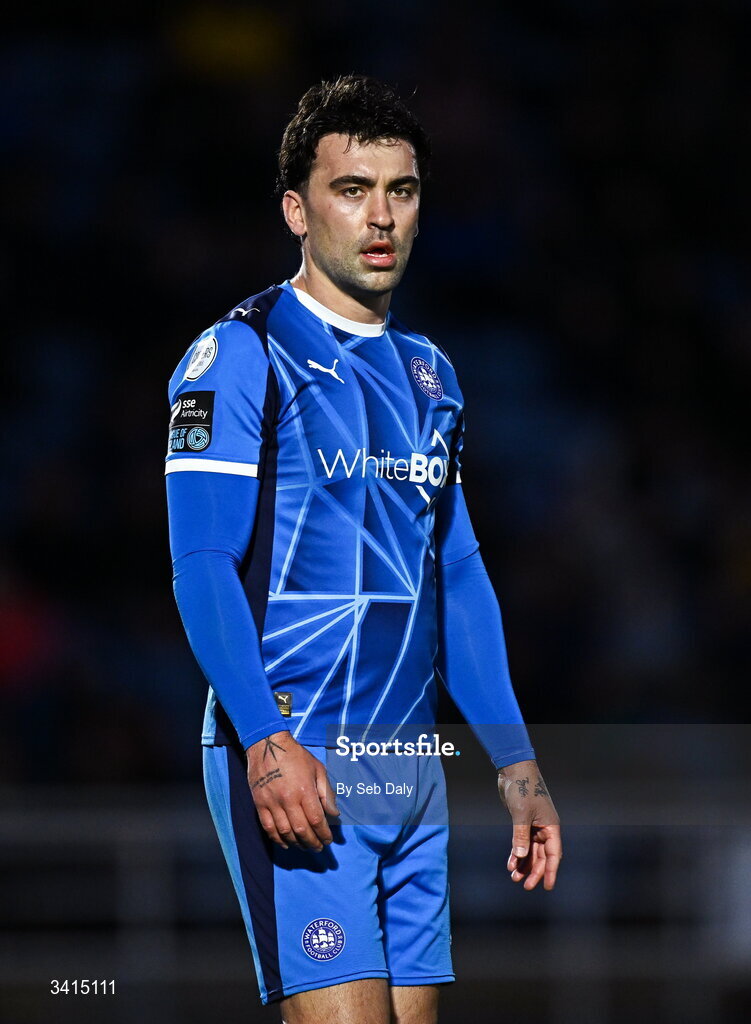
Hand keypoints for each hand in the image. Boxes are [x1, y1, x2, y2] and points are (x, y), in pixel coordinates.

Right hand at [246, 731, 338, 850]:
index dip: (324, 834)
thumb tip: (334, 814)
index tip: (329, 840)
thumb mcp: (318, 769)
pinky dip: (277, 839)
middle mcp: (288, 799)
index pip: (316, 820)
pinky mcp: (259, 804)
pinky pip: (268, 828)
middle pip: (302, 830)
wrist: (267, 744)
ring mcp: (272, 802)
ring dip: (297, 843)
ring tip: (305, 847)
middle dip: (312, 842)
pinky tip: (286, 843)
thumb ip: (327, 792)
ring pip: (285, 832)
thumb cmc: (296, 756)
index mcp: (305, 789)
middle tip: (319, 848)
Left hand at [497, 759, 561, 890]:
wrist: (514, 770)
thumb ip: (520, 836)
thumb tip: (520, 857)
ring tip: (514, 878)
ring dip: (524, 865)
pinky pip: (521, 844)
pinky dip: (516, 854)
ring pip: (531, 852)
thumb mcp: (521, 814)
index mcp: (551, 827)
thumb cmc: (523, 788)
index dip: (551, 871)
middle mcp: (544, 829)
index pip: (554, 854)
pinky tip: (510, 864)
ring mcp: (533, 826)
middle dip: (535, 871)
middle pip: (542, 856)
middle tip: (525, 886)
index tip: (547, 887)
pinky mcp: (522, 823)